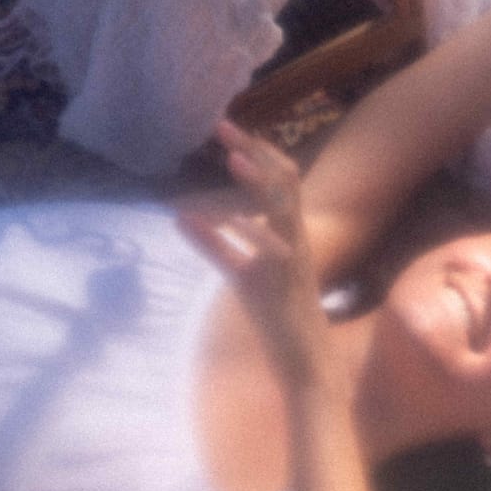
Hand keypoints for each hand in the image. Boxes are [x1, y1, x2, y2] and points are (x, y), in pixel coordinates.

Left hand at [180, 120, 326, 380]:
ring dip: (258, 183)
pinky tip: (223, 220)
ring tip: (232, 158)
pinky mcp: (284, 285)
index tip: (227, 128)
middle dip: (254, 152)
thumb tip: (181, 216)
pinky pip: (268, 253)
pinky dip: (246, 233)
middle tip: (221, 125)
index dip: (256, 152)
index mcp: (290, 234)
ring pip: (284, 209)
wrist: (308, 364)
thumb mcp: (240, 275)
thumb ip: (214, 245)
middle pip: (284, 182)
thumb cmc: (278, 318)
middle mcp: (296, 239)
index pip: (280, 180)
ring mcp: (294, 259)